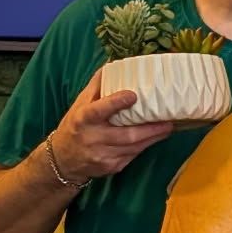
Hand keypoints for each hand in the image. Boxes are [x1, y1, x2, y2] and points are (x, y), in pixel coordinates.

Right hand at [51, 70, 173, 181]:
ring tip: (167, 128)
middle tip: (168, 121)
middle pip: (126, 135)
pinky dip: (144, 146)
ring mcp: (102, 155)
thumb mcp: (80, 105)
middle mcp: (92, 138)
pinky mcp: (111, 167)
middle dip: (150, 129)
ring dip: (153, 138)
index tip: (133, 95)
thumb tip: (112, 65)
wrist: (63, 160)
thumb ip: (96, 87)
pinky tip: (154, 138)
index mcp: (83, 119)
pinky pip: (133, 156)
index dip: (115, 103)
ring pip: (133, 148)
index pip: (99, 111)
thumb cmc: (75, 126)